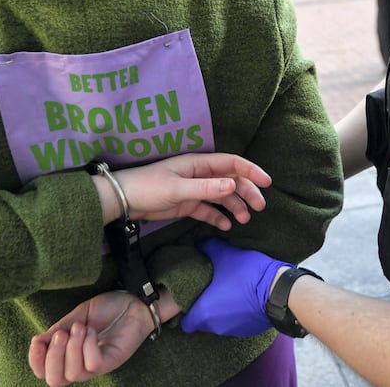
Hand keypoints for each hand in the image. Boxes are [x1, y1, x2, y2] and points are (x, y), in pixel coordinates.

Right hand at [28, 291, 153, 385]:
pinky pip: (93, 365)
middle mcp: (81, 365)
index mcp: (69, 355)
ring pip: (73, 375)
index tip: (37, 341)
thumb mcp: (77, 317)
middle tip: (61, 334)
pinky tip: (92, 331)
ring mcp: (97, 365)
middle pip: (55, 381)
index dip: (36, 362)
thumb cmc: (107, 309)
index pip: (44, 373)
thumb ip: (59, 330)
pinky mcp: (112, 361)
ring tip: (81, 327)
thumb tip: (36, 342)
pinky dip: (88, 346)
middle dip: (53, 357)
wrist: (134, 301)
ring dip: (73, 348)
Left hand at [115, 153, 271, 229]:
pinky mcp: (186, 204)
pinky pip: (208, 209)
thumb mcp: (178, 188)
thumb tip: (233, 184)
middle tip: (259, 207)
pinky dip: (218, 216)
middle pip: (230, 181)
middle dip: (247, 192)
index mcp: (198, 164)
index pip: (231, 164)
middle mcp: (199, 175)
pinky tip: (226, 226)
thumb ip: (206, 188)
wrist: (123, 200)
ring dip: (234, 206)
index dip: (251, 171)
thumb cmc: (148, 188)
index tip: (267, 183)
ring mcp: (194, 189)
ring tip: (244, 220)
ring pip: (221, 196)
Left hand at [181, 238, 289, 336]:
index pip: (186, 322)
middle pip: (202, 320)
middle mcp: (216, 327)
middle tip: (210, 288)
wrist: (280, 290)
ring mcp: (233, 331)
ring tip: (227, 290)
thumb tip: (199, 243)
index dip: (186, 308)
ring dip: (221, 309)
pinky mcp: (249, 330)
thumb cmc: (247, 274)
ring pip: (219, 322)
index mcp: (204, 313)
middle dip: (205, 306)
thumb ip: (207, 248)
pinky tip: (242, 297)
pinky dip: (236, 313)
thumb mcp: (224, 255)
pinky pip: (236, 322)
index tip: (191, 295)